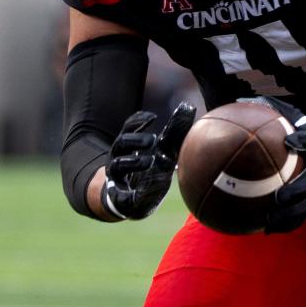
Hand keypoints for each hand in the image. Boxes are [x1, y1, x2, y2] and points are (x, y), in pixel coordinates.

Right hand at [101, 102, 195, 219]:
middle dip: (136, 139)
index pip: (129, 128)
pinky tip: (135, 193)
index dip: (138, 121)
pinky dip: (126, 193)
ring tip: (150, 160)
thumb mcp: (162, 151)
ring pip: (117, 165)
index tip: (153, 117)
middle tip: (152, 140)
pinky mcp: (118, 196)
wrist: (130, 199)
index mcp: (129, 146)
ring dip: (133, 161)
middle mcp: (119, 158)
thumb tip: (189, 107)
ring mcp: (117, 177)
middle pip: (121, 143)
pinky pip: (118, 194)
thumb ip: (173, 132)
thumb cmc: (150, 169)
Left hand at [254, 97, 305, 233]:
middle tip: (277, 199)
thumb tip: (247, 100)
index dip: (305, 139)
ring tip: (269, 224)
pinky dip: (289, 223)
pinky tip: (269, 229)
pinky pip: (304, 214)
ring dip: (291, 216)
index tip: (289, 141)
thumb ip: (278, 110)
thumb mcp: (302, 118)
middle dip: (296, 193)